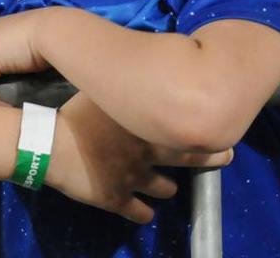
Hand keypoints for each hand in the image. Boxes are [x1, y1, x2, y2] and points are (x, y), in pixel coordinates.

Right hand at [45, 93, 231, 223]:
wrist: (50, 142)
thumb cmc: (77, 110)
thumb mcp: (105, 89)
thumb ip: (127, 85)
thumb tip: (143, 65)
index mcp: (146, 124)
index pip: (188, 132)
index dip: (210, 138)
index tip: (228, 138)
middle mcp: (146, 152)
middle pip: (187, 159)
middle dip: (208, 160)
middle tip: (225, 158)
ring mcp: (132, 178)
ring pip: (163, 188)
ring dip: (168, 188)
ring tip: (171, 188)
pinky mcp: (114, 198)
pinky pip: (136, 212)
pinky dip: (143, 214)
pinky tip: (146, 214)